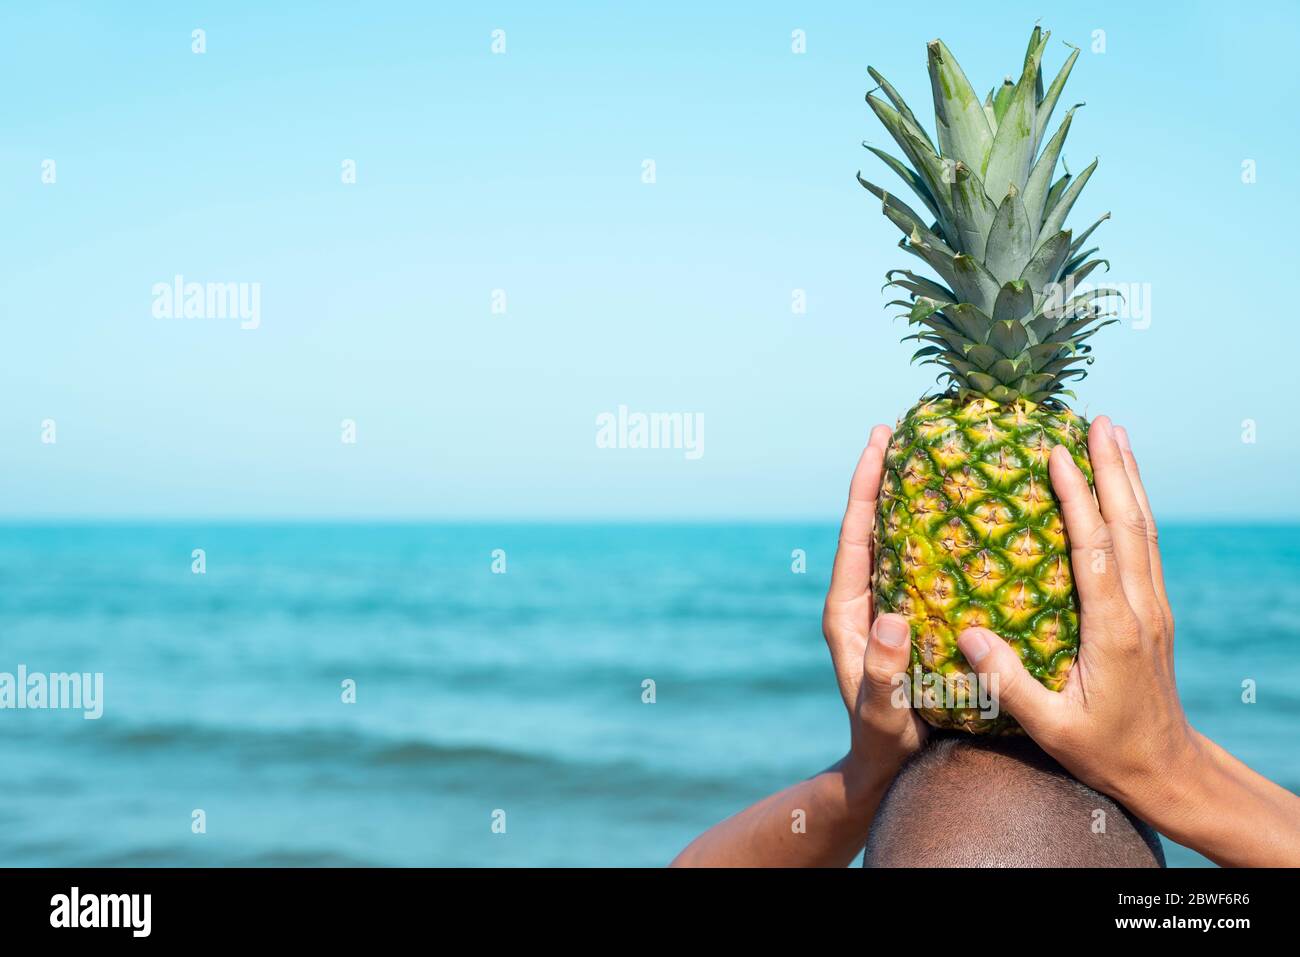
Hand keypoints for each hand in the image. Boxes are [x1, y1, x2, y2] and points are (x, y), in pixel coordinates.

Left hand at [822, 424, 927, 798]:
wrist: (885, 766)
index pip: (854, 534)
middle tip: (910, 428)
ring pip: (896, 539)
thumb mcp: (882, 711)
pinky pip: (920, 564)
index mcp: (848, 610)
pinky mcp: (907, 616)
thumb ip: (884, 673)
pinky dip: (936, 534)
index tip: (880, 438)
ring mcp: (884, 605)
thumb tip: (891, 616)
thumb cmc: (883, 742)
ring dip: (912, 498)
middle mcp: (863, 599)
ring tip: (941, 456)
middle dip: (887, 476)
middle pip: (872, 523)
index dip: (865, 484)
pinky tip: (968, 518)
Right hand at [953, 416, 1198, 814]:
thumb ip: (1009, 682)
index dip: (1078, 500)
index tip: (1057, 455)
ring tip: (1113, 434)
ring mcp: (1153, 607)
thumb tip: (968, 633)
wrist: (1167, 769)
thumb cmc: (1104, 752)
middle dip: (1113, 468)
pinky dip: (1134, 506)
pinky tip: (1122, 488)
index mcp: (1113, 630)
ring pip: (1144, 529)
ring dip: (1129, 478)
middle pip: (1130, 524)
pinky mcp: (1154, 611)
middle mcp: (1140, 609)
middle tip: (1096, 420)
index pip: (1095, 550)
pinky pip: (1145, 546)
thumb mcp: (1051, 728)